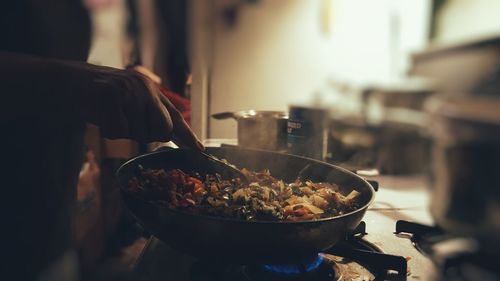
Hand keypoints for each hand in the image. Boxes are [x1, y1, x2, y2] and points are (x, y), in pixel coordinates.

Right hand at [73, 64, 202, 149]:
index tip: (199, 150)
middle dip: (147, 136)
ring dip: (123, 132)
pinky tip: (101, 117)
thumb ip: (147, 115)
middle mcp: (145, 88)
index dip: (187, 135)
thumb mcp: (129, 102)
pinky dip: (109, 131)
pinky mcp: (112, 95)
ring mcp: (129, 90)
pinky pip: (119, 131)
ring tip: (110, 115)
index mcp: (151, 89)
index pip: (175, 116)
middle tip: (127, 125)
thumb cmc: (99, 98)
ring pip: (138, 133)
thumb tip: (166, 136)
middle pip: (161, 130)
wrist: (67, 82)